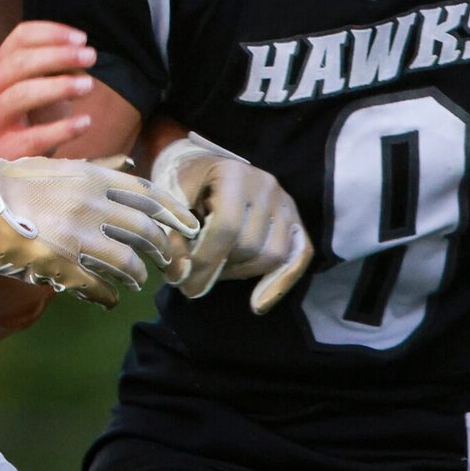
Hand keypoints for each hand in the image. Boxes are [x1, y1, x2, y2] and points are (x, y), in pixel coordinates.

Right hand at [0, 19, 101, 158]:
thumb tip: (80, 55)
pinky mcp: (2, 150)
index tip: (81, 38)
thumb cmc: (22, 124)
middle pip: (18, 63)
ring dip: (57, 86)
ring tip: (88, 85)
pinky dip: (61, 128)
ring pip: (19, 94)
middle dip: (57, 55)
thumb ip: (50, 71)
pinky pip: (32, 137)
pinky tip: (85, 122)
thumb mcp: (33, 91)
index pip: (18, 39)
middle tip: (90, 56)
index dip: (50, 33)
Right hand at [0, 148, 196, 308]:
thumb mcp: (54, 165)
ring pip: (129, 263)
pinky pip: (100, 287)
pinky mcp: (60, 265)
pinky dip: (109, 296)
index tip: (189, 226)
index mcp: (90, 178)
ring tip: (135, 280)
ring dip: (137, 276)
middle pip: (146, 231)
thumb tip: (126, 165)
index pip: (149, 195)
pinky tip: (107, 298)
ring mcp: (76, 236)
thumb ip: (92, 169)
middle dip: (162, 249)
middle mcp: (89, 205)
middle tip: (167, 261)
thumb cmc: (8, 183)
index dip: (175, 213)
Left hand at [150, 133, 313, 312]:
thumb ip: (174, 232)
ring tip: (214, 272)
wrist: (206, 165)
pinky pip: (298, 257)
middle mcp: (266, 186)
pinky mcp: (296, 221)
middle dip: (218, 268)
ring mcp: (286, 204)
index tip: (181, 280)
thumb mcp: (170, 198)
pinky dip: (279, 284)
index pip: (226, 227)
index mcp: (233, 174)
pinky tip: (258, 304)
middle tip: (192, 278)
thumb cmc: (185, 182)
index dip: (203, 259)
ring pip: (272, 256)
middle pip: (248, 245)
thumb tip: (181, 273)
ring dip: (240, 274)